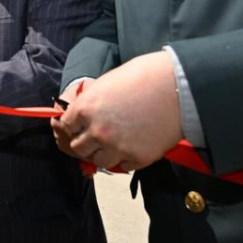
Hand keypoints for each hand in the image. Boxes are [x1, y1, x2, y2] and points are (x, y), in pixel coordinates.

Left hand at [52, 53, 183, 170]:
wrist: (177, 87)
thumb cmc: (144, 77)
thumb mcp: (106, 83)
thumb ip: (89, 102)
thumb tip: (79, 113)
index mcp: (86, 108)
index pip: (65, 126)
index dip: (72, 125)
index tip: (78, 126)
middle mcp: (98, 131)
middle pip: (77, 148)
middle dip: (84, 141)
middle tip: (94, 136)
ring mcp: (117, 147)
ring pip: (98, 161)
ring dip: (102, 153)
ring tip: (114, 142)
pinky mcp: (137, 158)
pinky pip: (122, 165)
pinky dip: (124, 158)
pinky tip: (132, 144)